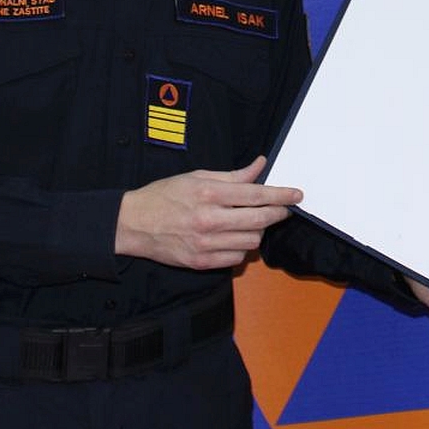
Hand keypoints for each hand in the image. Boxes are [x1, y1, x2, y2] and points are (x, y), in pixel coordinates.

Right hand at [115, 156, 300, 269]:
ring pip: (251, 241)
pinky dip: (241, 247)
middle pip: (259, 220)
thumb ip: (233, 176)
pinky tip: (234, 237)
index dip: (280, 195)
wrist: (133, 224)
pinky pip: (236, 257)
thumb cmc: (164, 196)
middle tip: (283, 209)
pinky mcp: (201, 262)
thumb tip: (260, 166)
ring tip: (249, 222)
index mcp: (208, 194)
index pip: (256, 195)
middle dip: (278, 214)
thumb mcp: (197, 177)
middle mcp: (208, 220)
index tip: (296, 194)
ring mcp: (205, 244)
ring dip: (258, 231)